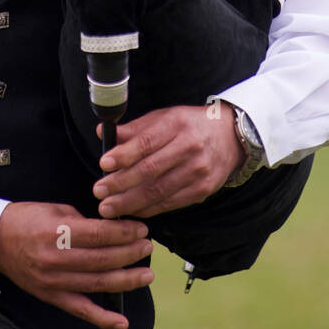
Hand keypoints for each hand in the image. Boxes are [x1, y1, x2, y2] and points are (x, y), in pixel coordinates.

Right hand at [0, 201, 153, 328]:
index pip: (100, 235)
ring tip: (145, 274)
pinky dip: (102, 319)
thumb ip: (84, 221)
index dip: (125, 233)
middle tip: (146, 248)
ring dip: (126, 281)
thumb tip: (112, 229)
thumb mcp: (57, 210)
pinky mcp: (51, 297)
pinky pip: (80, 311)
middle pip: (103, 259)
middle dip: (130, 254)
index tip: (141, 230)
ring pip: (97, 284)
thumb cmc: (26, 220)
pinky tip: (121, 321)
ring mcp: (54, 282)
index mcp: (57, 232)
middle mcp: (56, 259)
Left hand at [93, 101, 245, 218]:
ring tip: (108, 208)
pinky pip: (170, 203)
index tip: (103, 164)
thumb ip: (135, 128)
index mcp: (177, 125)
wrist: (229, 137)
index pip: (147, 142)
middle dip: (121, 183)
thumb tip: (103, 133)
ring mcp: (198, 171)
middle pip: (151, 170)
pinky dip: (148, 209)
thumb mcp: (164, 117)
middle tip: (99, 192)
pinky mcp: (202, 190)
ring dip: (130, 202)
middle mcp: (189, 148)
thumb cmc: (189, 125)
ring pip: (159, 191)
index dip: (124, 155)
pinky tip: (131, 211)